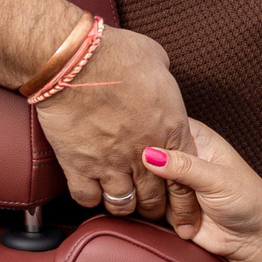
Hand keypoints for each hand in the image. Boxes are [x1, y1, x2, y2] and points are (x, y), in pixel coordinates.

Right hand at [33, 26, 190, 217]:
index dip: (184, 199)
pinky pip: (87, 197)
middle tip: (152, 207)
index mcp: (170, 130)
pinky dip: (92, 197)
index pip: (186, 179)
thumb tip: (163, 90)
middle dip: (156, 207)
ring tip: (124, 200)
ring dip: (125, 205)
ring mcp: (111, 162)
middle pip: (155, 198)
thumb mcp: (159, 63)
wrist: (76, 61)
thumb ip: (166, 87)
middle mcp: (145, 153)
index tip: (181, 208)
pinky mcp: (78, 165)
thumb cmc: (119, 53)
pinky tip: (94, 190)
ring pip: (123, 204)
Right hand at [143, 121, 261, 261]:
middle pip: (146, 154)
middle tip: (169, 182)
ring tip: (176, 201)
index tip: (137, 139)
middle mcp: (179, 156)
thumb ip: (184, 166)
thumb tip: (149, 154)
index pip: (163, 125)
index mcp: (195, 137)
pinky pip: (146, 204)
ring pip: (144, 181)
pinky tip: (160, 211)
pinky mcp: (165, 205)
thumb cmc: (245, 199)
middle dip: (147, 168)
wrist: (252, 239)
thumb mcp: (216, 178)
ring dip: (149, 191)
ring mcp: (170, 182)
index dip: (148, 130)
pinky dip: (148, 209)